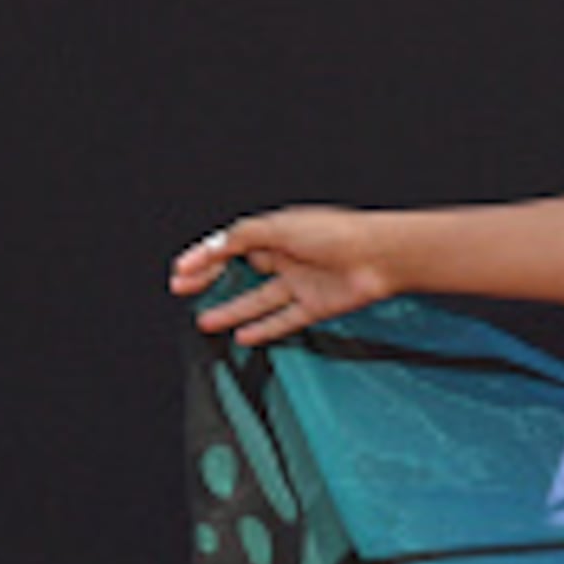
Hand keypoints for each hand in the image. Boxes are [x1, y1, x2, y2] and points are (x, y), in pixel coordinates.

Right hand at [171, 210, 395, 345]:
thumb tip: (213, 246)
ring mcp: (303, 282)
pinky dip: (264, 329)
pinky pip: (284, 320)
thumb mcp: (281, 227)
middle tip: (184, 292)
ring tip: (205, 321)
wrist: (383, 256)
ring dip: (231, 311)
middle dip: (212, 282)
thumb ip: (243, 237)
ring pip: (258, 299)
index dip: (205, 258)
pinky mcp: (317, 304)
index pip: (232, 245)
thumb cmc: (340, 233)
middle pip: (242, 271)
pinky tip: (244, 337)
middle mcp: (289, 257)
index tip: (181, 272)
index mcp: (279, 233)